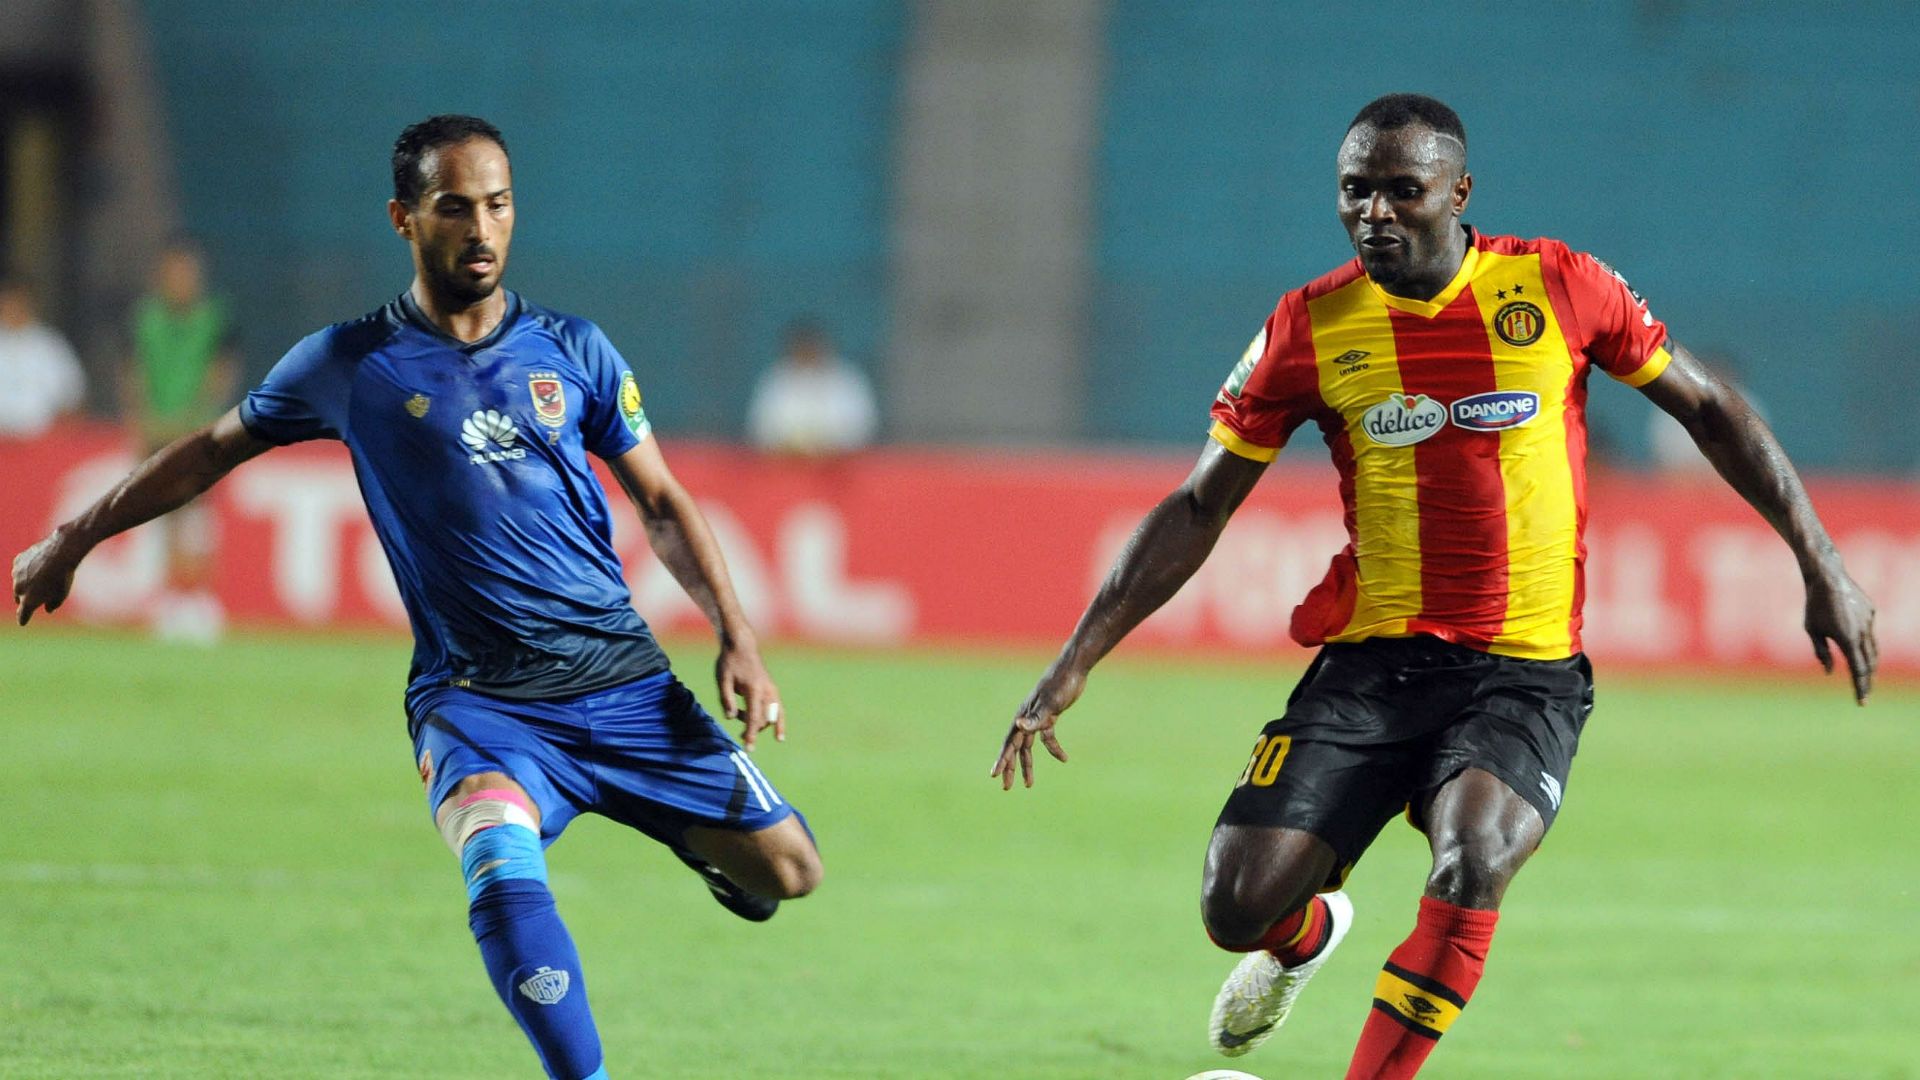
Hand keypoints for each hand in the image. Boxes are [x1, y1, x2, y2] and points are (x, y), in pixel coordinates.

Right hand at [13, 528, 84, 626]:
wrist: (60, 553)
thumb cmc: (63, 577)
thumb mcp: (61, 595)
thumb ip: (53, 605)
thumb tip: (48, 609)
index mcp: (29, 601)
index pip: (23, 615)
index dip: (23, 618)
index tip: (23, 622)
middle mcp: (19, 589)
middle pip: (20, 598)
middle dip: (27, 598)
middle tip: (38, 593)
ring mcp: (16, 575)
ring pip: (19, 582)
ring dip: (26, 582)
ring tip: (43, 576)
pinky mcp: (17, 561)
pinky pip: (20, 568)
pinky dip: (26, 569)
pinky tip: (39, 564)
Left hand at [715, 640, 783, 749]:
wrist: (742, 646)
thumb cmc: (729, 662)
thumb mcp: (723, 680)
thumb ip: (727, 700)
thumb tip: (731, 718)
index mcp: (754, 689)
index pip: (754, 718)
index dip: (751, 735)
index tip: (749, 749)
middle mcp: (767, 691)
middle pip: (764, 719)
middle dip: (754, 730)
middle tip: (740, 736)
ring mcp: (771, 689)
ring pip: (772, 715)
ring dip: (761, 724)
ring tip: (744, 728)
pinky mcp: (771, 689)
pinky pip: (776, 709)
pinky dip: (775, 720)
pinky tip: (776, 732)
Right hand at [992, 663, 1085, 789]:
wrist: (1073, 669)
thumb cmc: (1060, 684)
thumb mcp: (1049, 703)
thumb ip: (1034, 718)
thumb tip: (1018, 727)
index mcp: (1022, 716)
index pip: (1009, 743)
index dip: (1002, 759)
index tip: (995, 775)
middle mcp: (1026, 718)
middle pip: (1015, 748)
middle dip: (1010, 767)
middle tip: (1006, 787)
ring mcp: (1038, 718)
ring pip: (1028, 746)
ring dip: (1028, 764)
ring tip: (1028, 784)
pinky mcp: (1050, 717)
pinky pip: (1048, 738)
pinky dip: (1053, 749)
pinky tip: (1064, 759)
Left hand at [1805, 566, 1875, 703]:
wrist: (1827, 577)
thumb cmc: (1814, 605)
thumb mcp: (1812, 630)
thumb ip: (1821, 652)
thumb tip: (1828, 671)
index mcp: (1848, 639)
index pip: (1858, 670)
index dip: (1860, 687)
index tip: (1861, 701)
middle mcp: (1863, 631)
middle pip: (1869, 662)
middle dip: (1867, 679)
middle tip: (1864, 692)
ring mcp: (1870, 621)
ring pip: (1873, 647)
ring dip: (1870, 662)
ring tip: (1865, 675)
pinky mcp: (1872, 611)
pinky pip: (1869, 630)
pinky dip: (1865, 640)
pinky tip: (1857, 641)